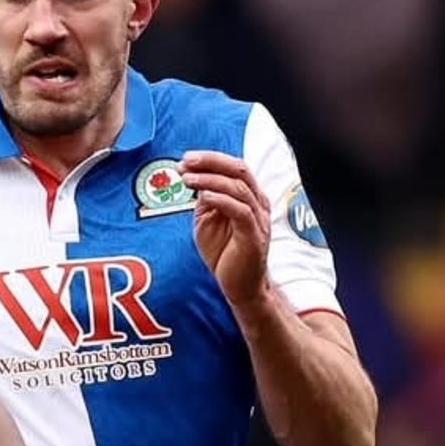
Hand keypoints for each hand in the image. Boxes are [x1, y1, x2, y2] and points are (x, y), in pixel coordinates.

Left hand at [184, 151, 269, 309]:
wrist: (240, 286)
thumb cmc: (225, 254)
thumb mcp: (208, 221)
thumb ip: (205, 201)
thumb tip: (195, 179)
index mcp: (249, 197)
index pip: (234, 168)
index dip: (210, 159)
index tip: (186, 158)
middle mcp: (258, 204)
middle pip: (239, 170)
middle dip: (211, 161)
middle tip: (186, 160)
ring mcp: (258, 219)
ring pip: (238, 188)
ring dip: (210, 179)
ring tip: (187, 178)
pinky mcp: (254, 236)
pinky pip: (240, 211)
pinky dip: (221, 199)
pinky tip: (204, 196)